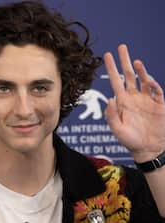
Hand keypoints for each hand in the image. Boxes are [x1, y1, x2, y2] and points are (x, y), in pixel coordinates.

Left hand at [104, 44, 164, 161]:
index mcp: (122, 101)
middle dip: (125, 61)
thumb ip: (111, 116)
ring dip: (140, 70)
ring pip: (143, 79)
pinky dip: (153, 84)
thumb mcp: (117, 130)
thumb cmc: (130, 140)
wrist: (149, 149)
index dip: (111, 68)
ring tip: (135, 62)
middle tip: (121, 47)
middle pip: (128, 75)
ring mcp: (147, 99)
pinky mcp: (159, 104)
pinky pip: (156, 91)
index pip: (115, 81)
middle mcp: (133, 97)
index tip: (106, 55)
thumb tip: (109, 99)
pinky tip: (147, 79)